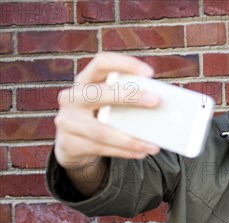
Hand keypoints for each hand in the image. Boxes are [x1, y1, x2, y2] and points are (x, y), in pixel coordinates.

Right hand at [54, 52, 160, 168]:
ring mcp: (67, 121)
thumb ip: (127, 101)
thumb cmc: (99, 118)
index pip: (101, 63)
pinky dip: (124, 152)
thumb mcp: (108, 105)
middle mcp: (71, 98)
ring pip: (102, 130)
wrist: (73, 145)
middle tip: (156, 101)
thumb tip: (160, 107)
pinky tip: (141, 152)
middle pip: (100, 93)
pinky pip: (101, 148)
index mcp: (84, 81)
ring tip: (154, 145)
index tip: (149, 73)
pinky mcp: (69, 144)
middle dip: (130, 96)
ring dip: (131, 139)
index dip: (124, 64)